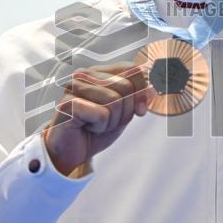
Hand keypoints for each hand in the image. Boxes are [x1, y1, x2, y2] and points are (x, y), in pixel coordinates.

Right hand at [44, 61, 152, 176]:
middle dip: (124, 112)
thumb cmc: (93, 129)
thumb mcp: (123, 113)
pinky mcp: (68, 104)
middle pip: (126, 87)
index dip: (142, 91)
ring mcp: (74, 87)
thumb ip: (137, 98)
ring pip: (115, 101)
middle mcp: (85, 75)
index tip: (140, 110)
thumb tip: (154, 88)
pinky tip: (87, 127)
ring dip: (111, 121)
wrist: (70, 152)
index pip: (133, 69)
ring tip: (96, 124)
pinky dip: (100, 127)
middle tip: (107, 121)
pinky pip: (102, 114)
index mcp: (98, 72)